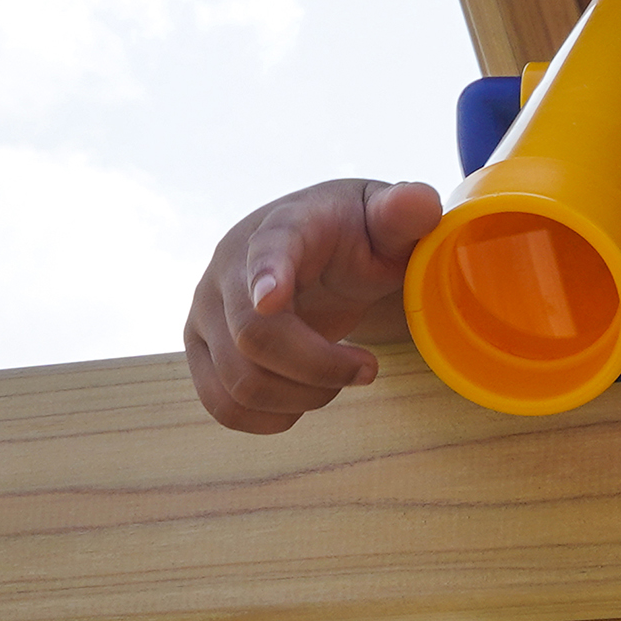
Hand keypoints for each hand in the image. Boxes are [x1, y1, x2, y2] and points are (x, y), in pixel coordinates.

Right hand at [182, 178, 440, 432]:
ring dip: (302, 398)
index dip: (266, 275)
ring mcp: (206, 312)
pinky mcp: (201, 350)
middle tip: (369, 368)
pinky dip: (270, 419)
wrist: (320, 248)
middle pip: (254, 338)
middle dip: (321, 368)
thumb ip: (405, 212)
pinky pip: (222, 405)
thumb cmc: (358, 234)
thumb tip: (418, 202)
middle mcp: (227, 269)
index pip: (265, 251)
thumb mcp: (388, 220)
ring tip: (339, 380)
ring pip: (239, 383)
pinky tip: (306, 398)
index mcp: (280, 228)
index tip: (272, 300)